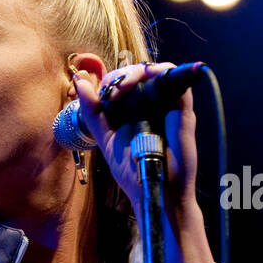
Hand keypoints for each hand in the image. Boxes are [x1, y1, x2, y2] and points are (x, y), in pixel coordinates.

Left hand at [72, 61, 198, 214]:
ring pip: (157, 71)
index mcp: (130, 109)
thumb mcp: (106, 138)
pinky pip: (178, 80)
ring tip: (127, 86)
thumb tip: (80, 81)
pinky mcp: (183, 109)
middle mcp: (149, 104)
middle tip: (114, 92)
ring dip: (140, 71)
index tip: (105, 96)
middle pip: (138, 73)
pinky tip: (151, 77)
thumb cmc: (131, 169)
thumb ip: (92, 112)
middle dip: (123, 76)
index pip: (121, 81)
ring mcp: (167, 105)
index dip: (111, 82)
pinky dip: (164, 72)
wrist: (153, 190)